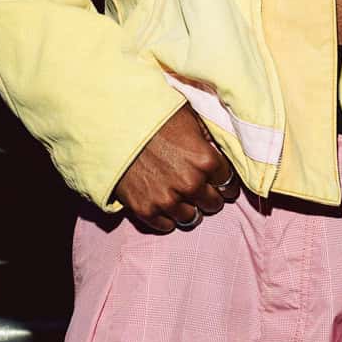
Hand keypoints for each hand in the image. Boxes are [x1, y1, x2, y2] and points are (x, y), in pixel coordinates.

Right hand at [113, 106, 239, 232]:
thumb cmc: (152, 116)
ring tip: (181, 197)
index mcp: (206, 160)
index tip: (219, 181)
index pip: (229, 183)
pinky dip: (167, 217)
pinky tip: (163, 204)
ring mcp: (168, 199)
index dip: (224, 181)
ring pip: (191, 218)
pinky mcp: (146, 209)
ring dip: (189, 208)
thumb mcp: (188, 117)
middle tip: (200, 189)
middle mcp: (191, 184)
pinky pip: (166, 225)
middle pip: (213, 203)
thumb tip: (222, 143)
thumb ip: (208, 136)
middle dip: (209, 195)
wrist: (112, 125)